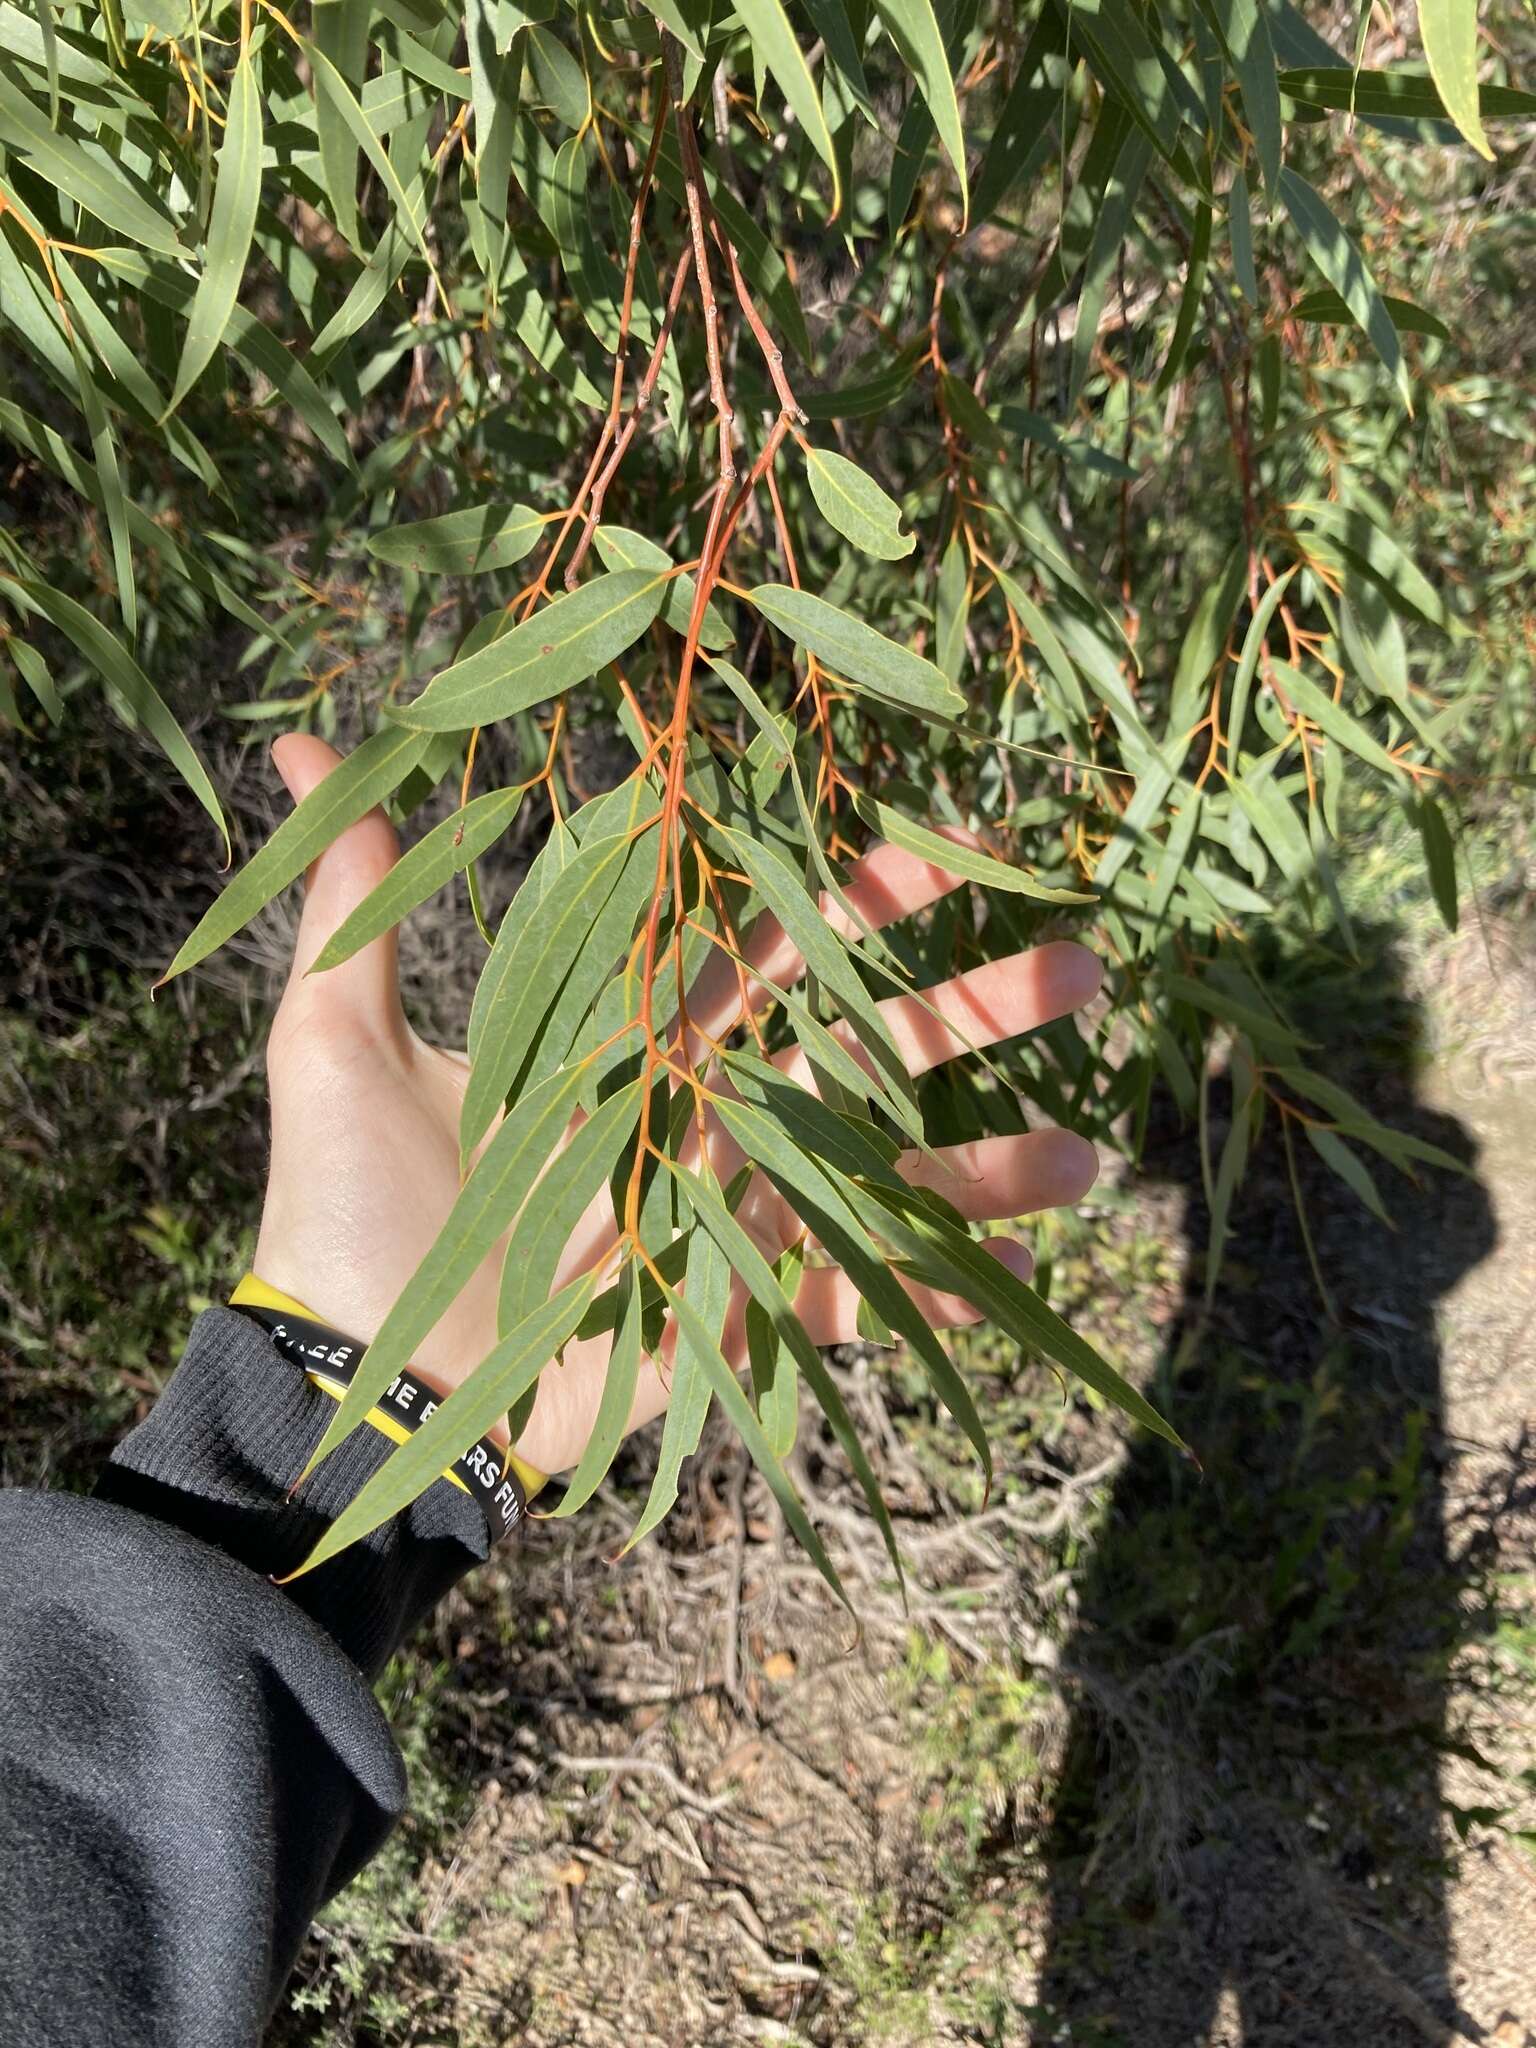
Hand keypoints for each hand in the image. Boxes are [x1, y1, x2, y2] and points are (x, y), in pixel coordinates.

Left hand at [255, 734, 1100, 1478]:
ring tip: (1090, 1160)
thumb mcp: (336, 1045)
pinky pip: (845, 1305)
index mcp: (632, 1041)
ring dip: (984, 1172)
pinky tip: (1011, 1287)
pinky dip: (925, 1303)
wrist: (345, 1388)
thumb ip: (356, 905)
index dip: (861, 897)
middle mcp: (702, 1118)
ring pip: (881, 1183)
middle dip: (970, 1011)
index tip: (956, 844)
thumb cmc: (344, 1216)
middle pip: (861, 1052)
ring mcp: (728, 1220)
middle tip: (1084, 967)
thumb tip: (297, 743)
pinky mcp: (729, 1322)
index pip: (772, 948)